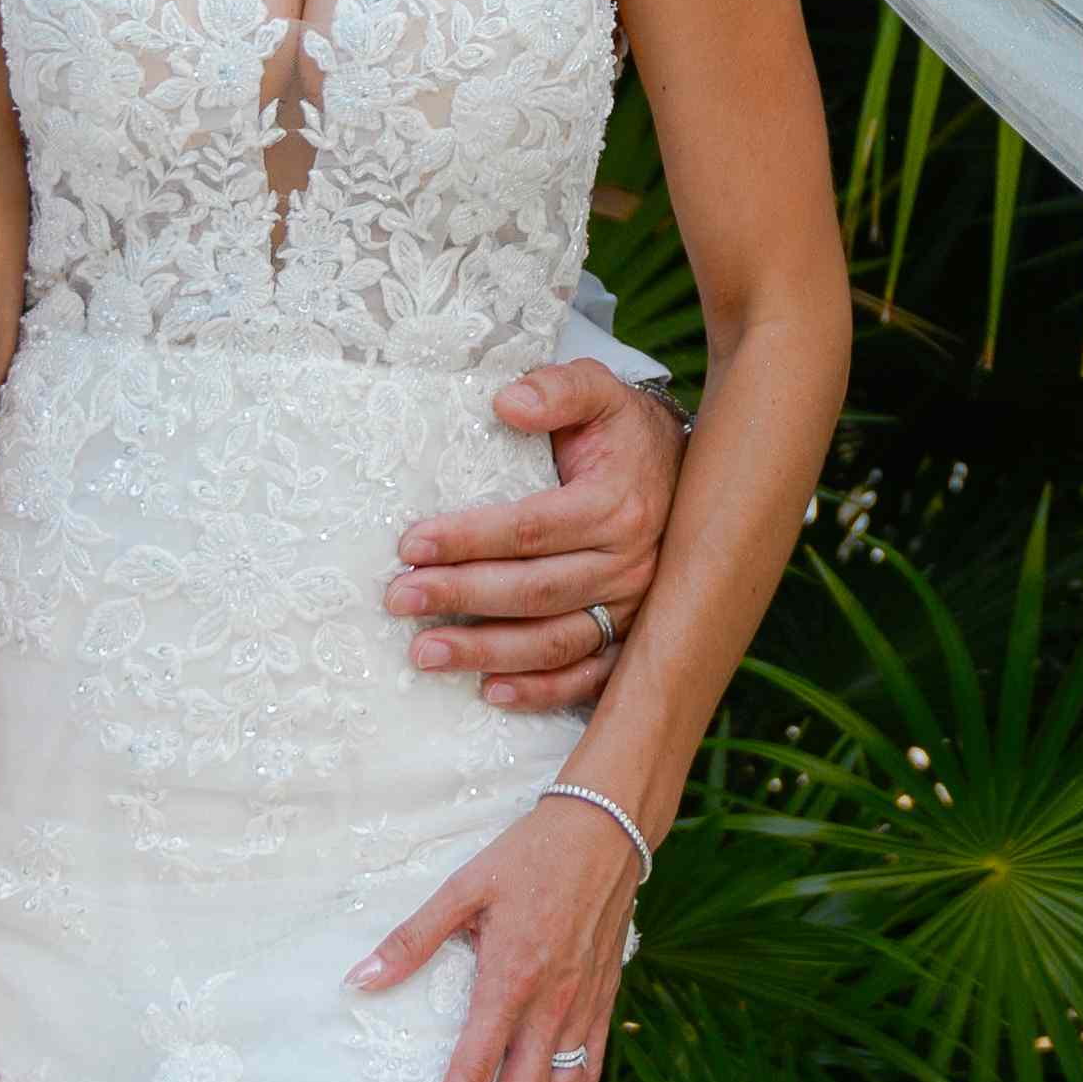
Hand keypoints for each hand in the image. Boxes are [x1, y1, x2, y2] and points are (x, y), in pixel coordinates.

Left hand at [353, 789, 641, 1081]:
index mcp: (509, 979)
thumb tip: (357, 981)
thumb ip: (412, 940)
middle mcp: (550, 1006)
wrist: (607, 829)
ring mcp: (582, 1010)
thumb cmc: (529, 854)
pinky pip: (591, 1076)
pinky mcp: (603, 1004)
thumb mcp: (464, 886)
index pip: (473, 1069)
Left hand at [389, 362, 675, 712]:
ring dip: (487, 652)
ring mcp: (633, 607)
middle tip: (399, 599)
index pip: (531, 528)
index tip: (410, 544)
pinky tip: (490, 693)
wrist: (683, 470)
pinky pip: (589, 676)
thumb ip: (557, 388)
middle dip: (461, 597)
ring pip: (555, 641)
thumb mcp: (598, 391)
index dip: (469, 538)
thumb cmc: (622, 432)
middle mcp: (630, 563)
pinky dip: (541, 692)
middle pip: (535, 590)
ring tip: (423, 653)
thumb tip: (507, 403)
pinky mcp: (632, 636)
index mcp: (616, 505)